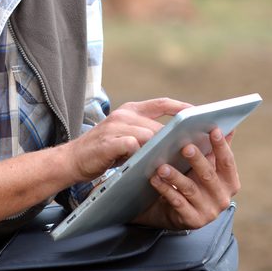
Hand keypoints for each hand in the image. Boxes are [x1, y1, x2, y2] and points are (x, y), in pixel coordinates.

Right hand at [64, 98, 190, 181]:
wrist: (72, 160)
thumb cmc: (104, 151)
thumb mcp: (127, 136)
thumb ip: (146, 134)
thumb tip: (177, 141)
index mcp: (130, 110)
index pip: (161, 104)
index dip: (182, 108)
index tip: (199, 114)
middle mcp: (124, 115)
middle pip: (158, 126)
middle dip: (176, 138)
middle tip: (194, 149)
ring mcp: (115, 128)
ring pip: (148, 136)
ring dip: (161, 149)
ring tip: (177, 161)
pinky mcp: (108, 143)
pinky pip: (132, 146)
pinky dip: (142, 155)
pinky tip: (151, 166)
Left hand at [134, 127, 239, 229]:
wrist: (178, 213)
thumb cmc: (194, 184)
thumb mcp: (207, 168)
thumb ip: (216, 150)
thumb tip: (229, 126)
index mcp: (230, 183)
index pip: (227, 162)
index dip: (221, 146)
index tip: (213, 129)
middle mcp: (223, 198)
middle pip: (209, 175)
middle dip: (197, 160)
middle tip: (184, 146)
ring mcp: (208, 212)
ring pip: (190, 189)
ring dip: (175, 176)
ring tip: (162, 166)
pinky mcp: (192, 221)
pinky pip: (177, 202)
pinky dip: (165, 189)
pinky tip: (155, 179)